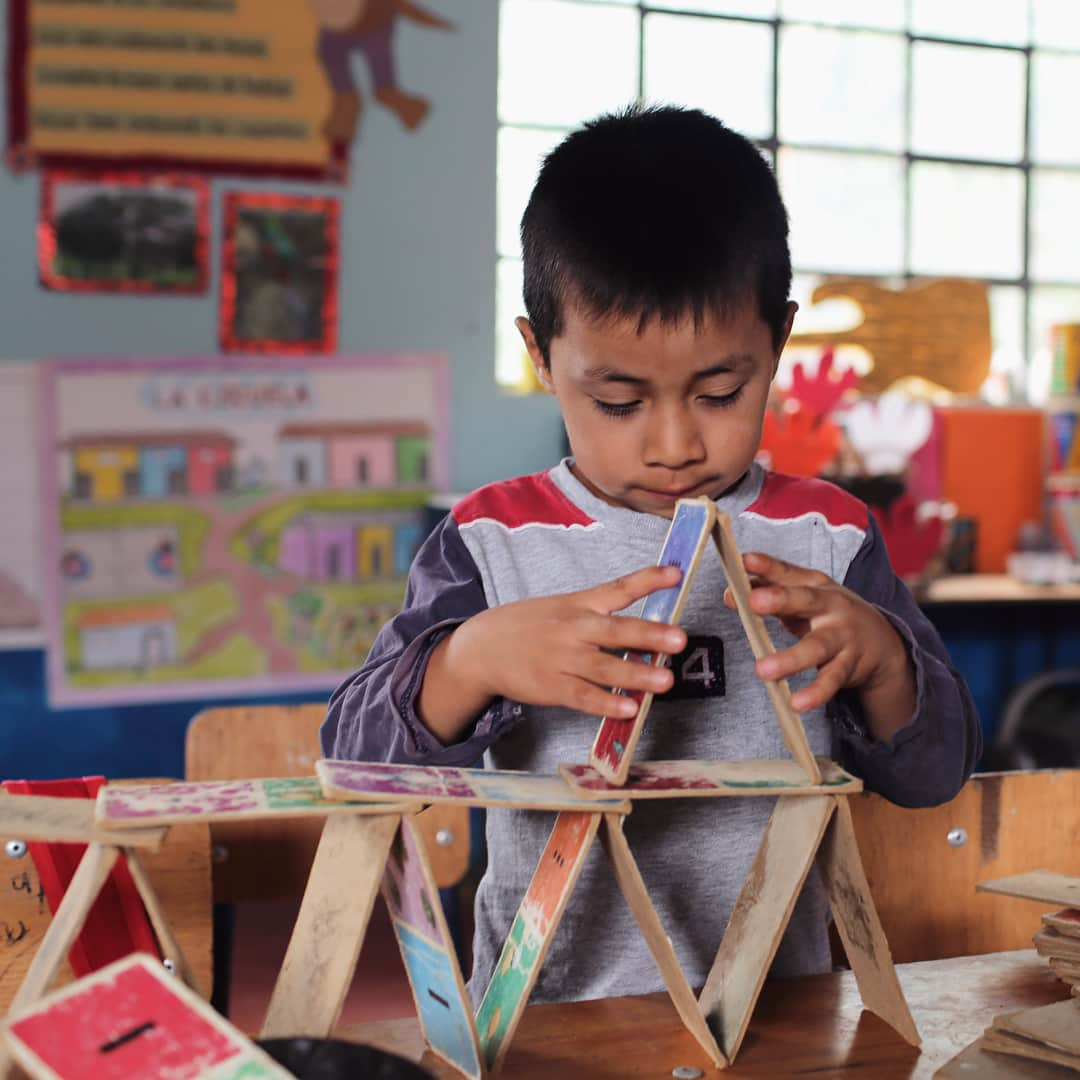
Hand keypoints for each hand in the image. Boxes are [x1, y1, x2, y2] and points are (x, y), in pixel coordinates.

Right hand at [420, 566, 687, 741]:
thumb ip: (601, 614)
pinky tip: (628, 708)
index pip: (617, 589)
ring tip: (664, 682)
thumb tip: (649, 628)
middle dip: (648, 635)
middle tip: (679, 639)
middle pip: (615, 630)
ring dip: (635, 674)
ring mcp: (561, 659)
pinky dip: (605, 703)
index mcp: (579, 605)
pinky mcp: (550, 687)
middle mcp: (573, 629)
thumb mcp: (562, 608)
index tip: (676, 572)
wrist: (480, 648)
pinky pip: (582, 696)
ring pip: (603, 667)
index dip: (647, 580)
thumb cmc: (531, 626)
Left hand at [726, 551, 913, 738]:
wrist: (882, 642)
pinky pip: (830, 680)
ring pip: (816, 648)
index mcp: (815, 585)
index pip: (787, 572)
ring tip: (762, 670)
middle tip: (753, 600)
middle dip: (779, 599)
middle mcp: (831, 606)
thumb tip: (730, 595)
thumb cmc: (828, 614)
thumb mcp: (803, 597)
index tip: (744, 560)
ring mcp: (842, 636)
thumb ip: (767, 592)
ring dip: (790, 659)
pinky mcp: (848, 666)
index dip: (766, 566)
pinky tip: (797, 703)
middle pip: (805, 600)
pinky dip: (815, 693)